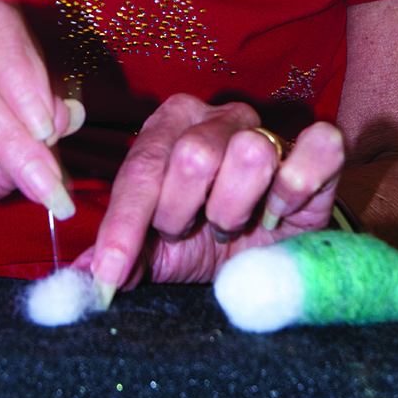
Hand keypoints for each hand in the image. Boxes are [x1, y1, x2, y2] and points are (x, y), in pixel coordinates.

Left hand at [85, 95, 344, 294]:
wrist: (266, 256)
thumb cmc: (203, 243)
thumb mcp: (157, 255)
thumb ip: (119, 259)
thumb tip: (80, 279)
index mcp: (166, 128)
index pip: (139, 170)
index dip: (124, 226)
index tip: (110, 275)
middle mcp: (214, 118)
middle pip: (193, 155)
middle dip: (183, 211)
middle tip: (187, 230)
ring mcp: (266, 129)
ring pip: (250, 154)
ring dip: (234, 207)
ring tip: (228, 225)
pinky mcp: (317, 148)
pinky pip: (316, 148)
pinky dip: (295, 188)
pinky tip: (277, 214)